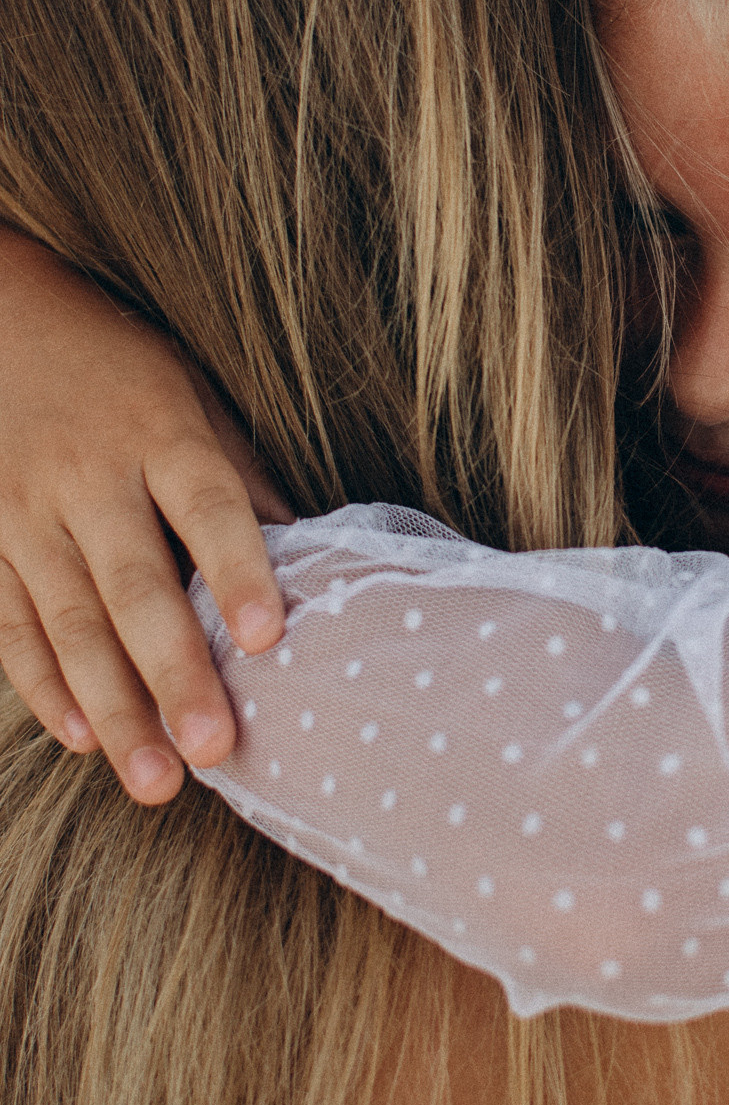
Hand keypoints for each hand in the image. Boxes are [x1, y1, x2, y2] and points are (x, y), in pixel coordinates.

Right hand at [0, 227, 291, 800]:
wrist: (3, 323)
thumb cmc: (129, 375)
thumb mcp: (200, 402)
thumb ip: (248, 482)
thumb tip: (321, 561)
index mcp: (162, 432)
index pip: (209, 507)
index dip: (239, 571)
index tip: (270, 637)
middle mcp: (91, 476)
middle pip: (135, 585)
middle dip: (174, 673)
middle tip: (215, 749)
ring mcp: (28, 512)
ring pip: (69, 622)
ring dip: (114, 707)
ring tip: (156, 781)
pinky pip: (11, 624)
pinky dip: (44, 685)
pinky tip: (82, 740)